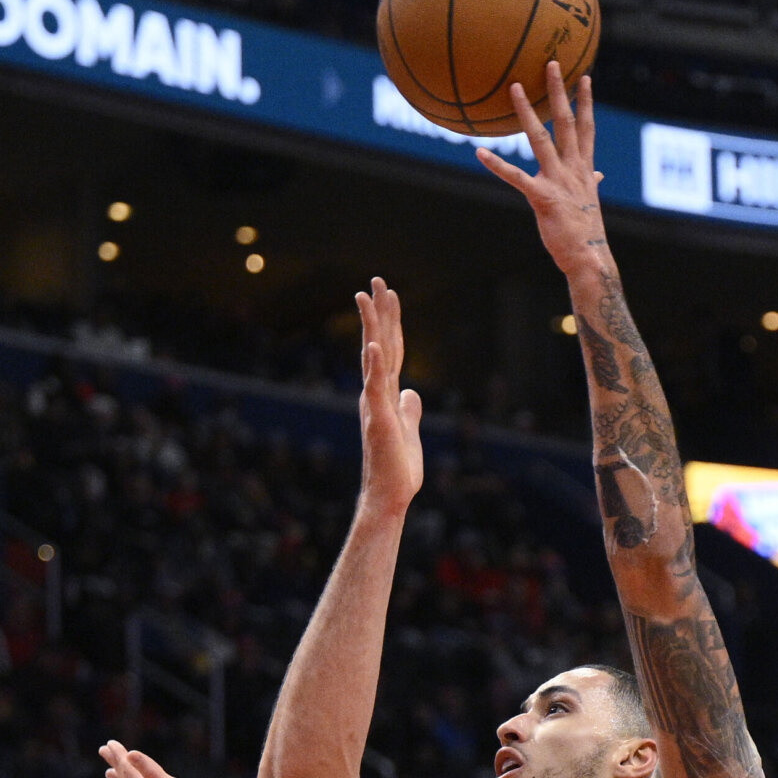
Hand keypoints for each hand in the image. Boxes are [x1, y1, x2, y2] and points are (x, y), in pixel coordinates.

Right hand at [355, 277, 422, 512]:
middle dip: (379, 311)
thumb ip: (408, 411)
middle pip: (380, 344)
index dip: (390, 322)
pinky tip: (375, 343)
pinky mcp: (378, 420)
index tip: (389, 294)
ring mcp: (375, 405)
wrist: (389, 498)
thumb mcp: (410, 433)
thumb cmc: (397, 471)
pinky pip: (376, 388)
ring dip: (371, 326)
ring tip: (366, 297)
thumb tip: (411, 393)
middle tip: (376, 279)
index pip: (390, 350)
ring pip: (374, 357)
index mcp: (385, 395)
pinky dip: (375, 365)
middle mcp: (376, 394)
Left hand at [473, 65, 608, 278]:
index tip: (584, 77)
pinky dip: (496, 165)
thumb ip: (592, 182)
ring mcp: (558, 181)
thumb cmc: (585, 232)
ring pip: (540, 139)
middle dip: (559, 92)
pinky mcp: (542, 198)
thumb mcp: (589, 201)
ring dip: (526, 112)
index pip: (586, 128)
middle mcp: (573, 168)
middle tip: (551, 63)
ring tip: (513, 88)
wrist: (588, 257)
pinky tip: (479, 152)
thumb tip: (599, 174)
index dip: (585, 102)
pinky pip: (515, 178)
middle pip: (567, 122)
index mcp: (584, 168)